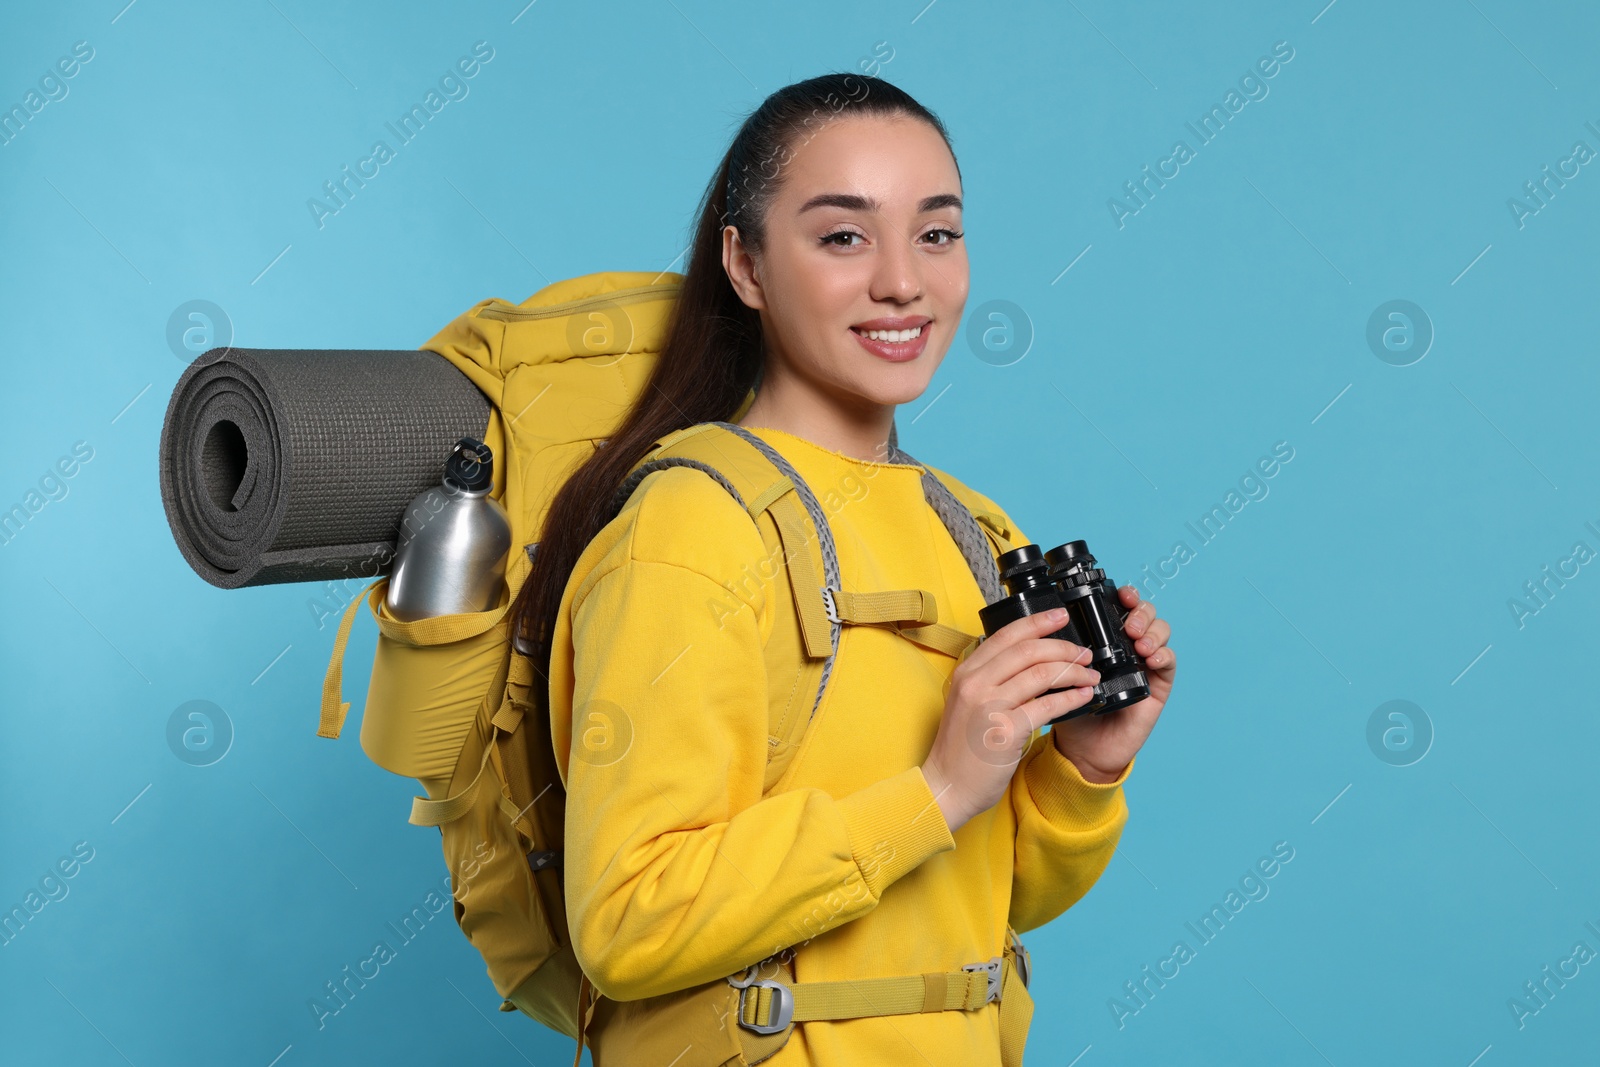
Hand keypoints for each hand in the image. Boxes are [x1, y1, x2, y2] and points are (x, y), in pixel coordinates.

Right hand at [921, 609, 1101, 834]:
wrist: (948, 786)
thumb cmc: (961, 747)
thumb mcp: (969, 702)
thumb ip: (991, 679)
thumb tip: (1030, 660)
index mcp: (967, 672)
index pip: (1007, 635)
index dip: (1037, 622)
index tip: (1060, 616)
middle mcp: (975, 683)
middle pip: (1028, 650)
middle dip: (1062, 647)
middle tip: (1084, 653)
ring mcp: (989, 706)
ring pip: (1042, 674)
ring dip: (1073, 672)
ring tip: (1090, 675)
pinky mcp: (1005, 731)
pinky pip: (1048, 706)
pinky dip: (1071, 698)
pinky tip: (1084, 696)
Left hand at [1049, 585, 1174, 782]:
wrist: (1082, 748)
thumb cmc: (1069, 709)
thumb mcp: (1057, 674)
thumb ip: (1057, 651)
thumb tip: (1046, 623)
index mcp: (1104, 639)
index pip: (1121, 606)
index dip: (1126, 594)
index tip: (1120, 594)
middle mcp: (1126, 647)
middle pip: (1145, 613)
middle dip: (1140, 611)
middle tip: (1128, 626)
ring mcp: (1144, 664)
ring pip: (1160, 632)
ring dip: (1153, 631)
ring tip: (1139, 643)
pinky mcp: (1157, 686)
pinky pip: (1170, 662)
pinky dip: (1164, 655)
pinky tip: (1151, 659)